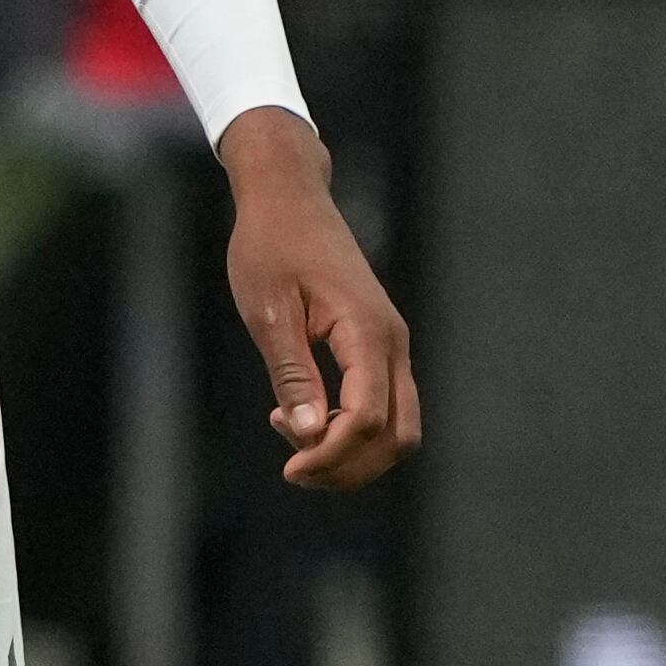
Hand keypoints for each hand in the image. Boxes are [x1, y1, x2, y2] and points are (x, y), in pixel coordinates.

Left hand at [217, 108, 419, 490]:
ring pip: (397, 427)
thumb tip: (310, 436)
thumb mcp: (268, 311)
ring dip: (352, 451)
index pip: (368, 420)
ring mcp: (392, 344)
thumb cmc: (270, 246)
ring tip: (292, 433)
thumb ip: (292, 375)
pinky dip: (353, 428)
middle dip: (349, 466)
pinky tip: (303, 414)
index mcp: (367, 331)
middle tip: (292, 465)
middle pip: (397, 437)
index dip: (333, 456)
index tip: (288, 468)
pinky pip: (383, 405)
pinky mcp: (380, 344)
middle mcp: (393, 342)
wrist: (289, 197)